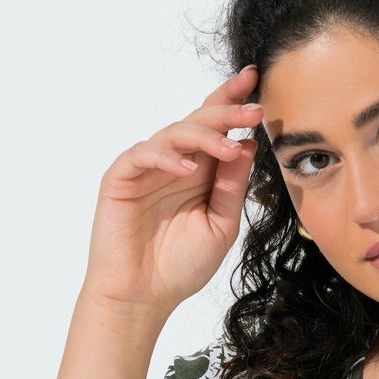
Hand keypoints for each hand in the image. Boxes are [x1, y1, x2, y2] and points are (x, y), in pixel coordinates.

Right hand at [80, 64, 263, 319]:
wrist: (143, 296)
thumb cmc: (180, 266)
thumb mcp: (221, 226)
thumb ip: (232, 188)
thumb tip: (248, 147)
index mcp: (200, 172)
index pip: (216, 128)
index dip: (232, 102)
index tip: (256, 81)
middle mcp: (175, 163)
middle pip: (199, 122)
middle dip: (227, 112)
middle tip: (253, 110)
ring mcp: (147, 168)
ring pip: (174, 133)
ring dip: (204, 136)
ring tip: (229, 147)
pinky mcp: (121, 178)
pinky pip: (143, 155)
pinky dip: (166, 157)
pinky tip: (188, 168)